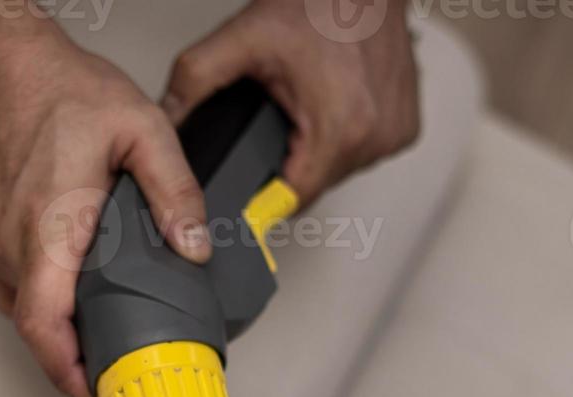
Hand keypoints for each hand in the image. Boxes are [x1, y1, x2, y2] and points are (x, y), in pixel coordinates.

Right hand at [0, 28, 210, 396]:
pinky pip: (9, 285)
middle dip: (75, 359)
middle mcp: (10, 242)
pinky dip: (39, 300)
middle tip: (117, 369)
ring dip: (58, 328)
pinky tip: (70, 289)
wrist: (3, 65)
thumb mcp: (142, 129)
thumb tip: (196, 245)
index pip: (46, 327)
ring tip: (100, 332)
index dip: (69, 373)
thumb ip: (176, 191)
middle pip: (37, 330)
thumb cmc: (62, 91)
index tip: (96, 396)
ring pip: (22, 310)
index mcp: (50, 227)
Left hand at [162, 0, 418, 206]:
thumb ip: (196, 81)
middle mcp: (375, 137)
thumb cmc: (321, 2)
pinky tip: (334, 103)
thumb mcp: (244, 38)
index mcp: (339, 129)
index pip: (291, 201)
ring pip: (338, 171)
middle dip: (288, 161)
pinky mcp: (406, 128)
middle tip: (279, 116)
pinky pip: (364, 152)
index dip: (261, 198)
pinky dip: (345, 135)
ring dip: (318, 149)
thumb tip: (166, 120)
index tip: (246, 195)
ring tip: (308, 104)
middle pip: (313, 186)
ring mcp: (395, 134)